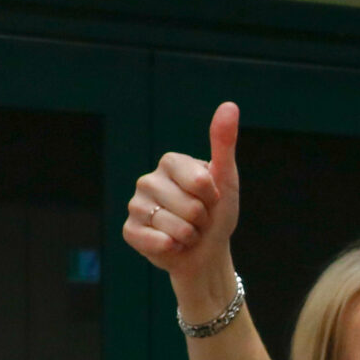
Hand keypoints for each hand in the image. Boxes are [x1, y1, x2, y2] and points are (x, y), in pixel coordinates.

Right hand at [122, 102, 241, 316]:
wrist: (207, 253)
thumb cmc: (217, 215)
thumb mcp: (226, 179)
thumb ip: (224, 144)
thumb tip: (230, 105)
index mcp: (171, 163)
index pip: (199, 180)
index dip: (212, 196)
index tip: (211, 198)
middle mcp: (149, 180)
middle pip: (188, 206)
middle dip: (202, 219)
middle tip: (199, 220)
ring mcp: (136, 205)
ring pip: (172, 226)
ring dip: (189, 236)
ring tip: (187, 233)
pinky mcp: (130, 230)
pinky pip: (153, 240)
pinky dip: (170, 248)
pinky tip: (172, 245)